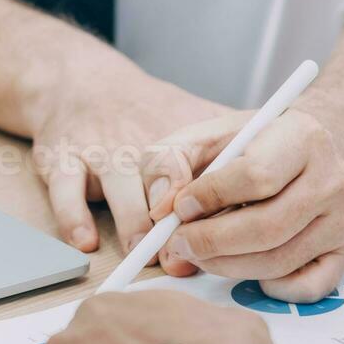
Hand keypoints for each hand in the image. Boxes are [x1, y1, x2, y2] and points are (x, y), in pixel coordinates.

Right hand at [31, 51, 227, 255]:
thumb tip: (286, 198)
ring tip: (144, 254)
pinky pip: (64, 192)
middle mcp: (139, 138)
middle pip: (164, 184)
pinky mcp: (57, 158)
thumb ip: (237, 157)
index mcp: (182, 136)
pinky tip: (86, 242)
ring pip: (117, 190)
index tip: (225, 225)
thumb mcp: (199, 126)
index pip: (206, 165)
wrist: (82, 84)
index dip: (217, 198)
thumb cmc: (150, 115)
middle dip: (175, 227)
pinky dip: (74, 219)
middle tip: (185, 259)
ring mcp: (98, 148)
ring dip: (132, 227)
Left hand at [141, 107, 343, 301]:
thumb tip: (161, 208)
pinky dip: (269, 288)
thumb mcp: (206, 137)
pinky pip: (307, 288)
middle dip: (211, 242)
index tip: (180, 208)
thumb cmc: (249, 148)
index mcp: (302, 137)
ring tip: (199, 254)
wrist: (308, 154)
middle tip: (178, 244)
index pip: (256, 176)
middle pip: (267, 227)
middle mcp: (334, 178)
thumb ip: (169, 161)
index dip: (209, 198)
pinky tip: (246, 268)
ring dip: (227, 266)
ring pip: (279, 260)